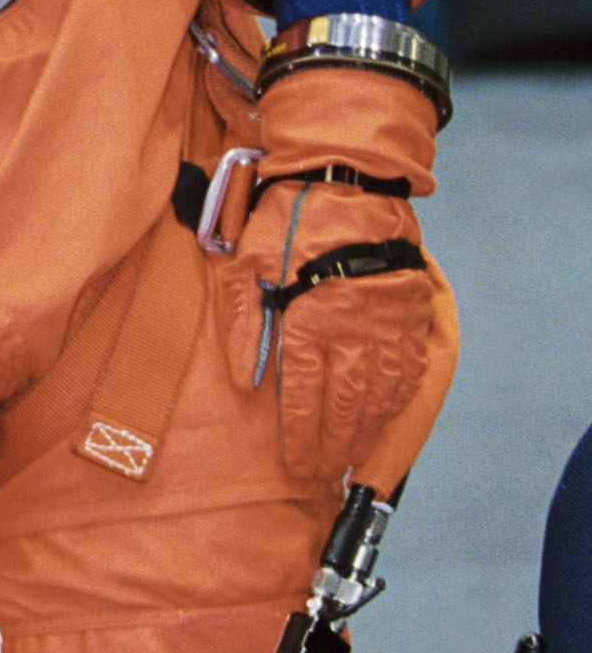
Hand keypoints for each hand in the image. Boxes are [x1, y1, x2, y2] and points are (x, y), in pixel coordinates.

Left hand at [220, 62, 442, 482]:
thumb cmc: (287, 219)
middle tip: (322, 473)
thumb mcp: (245, 264)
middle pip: (344, 405)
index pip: (305, 397)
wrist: (346, 179)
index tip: (297, 464)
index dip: (301, 437)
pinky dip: (396, 400)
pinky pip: (407, 369)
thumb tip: (246, 383)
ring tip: (351, 457)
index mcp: (309, 322)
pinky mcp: (410, 310)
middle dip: (331, 444)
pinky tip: (385, 417)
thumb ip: (244, 324)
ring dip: (364, 431)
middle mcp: (353, 331)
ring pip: (378, 394)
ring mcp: (387, 323)